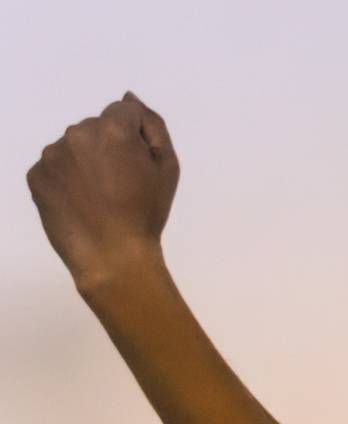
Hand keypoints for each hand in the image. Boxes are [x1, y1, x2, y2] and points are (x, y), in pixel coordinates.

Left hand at [26, 92, 178, 291]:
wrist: (111, 255)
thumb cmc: (146, 214)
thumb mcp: (167, 169)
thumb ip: (153, 127)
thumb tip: (130, 100)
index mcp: (112, 129)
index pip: (125, 112)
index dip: (136, 137)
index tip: (139, 166)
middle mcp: (77, 134)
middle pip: (97, 128)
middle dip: (109, 147)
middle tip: (120, 185)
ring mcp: (52, 155)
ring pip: (74, 146)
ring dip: (86, 161)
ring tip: (98, 196)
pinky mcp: (35, 175)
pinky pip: (55, 167)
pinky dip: (67, 179)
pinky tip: (80, 202)